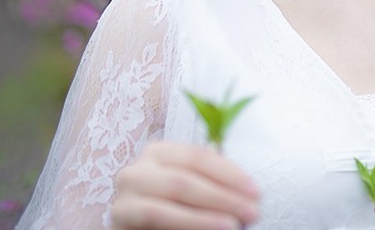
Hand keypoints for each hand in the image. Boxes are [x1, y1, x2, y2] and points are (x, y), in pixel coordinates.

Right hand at [111, 141, 260, 229]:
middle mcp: (136, 170)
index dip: (230, 174)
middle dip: (222, 197)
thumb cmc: (175, 209)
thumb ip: (211, 183)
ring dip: (204, 216)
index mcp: (159, 152)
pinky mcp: (118, 221)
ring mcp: (123, 196)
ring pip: (167, 201)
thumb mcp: (194, 189)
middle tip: (251, 212)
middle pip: (184, 179)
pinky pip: (154, 218)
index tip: (256, 192)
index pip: (199, 157)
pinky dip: (185, 225)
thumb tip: (249, 194)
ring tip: (233, 226)